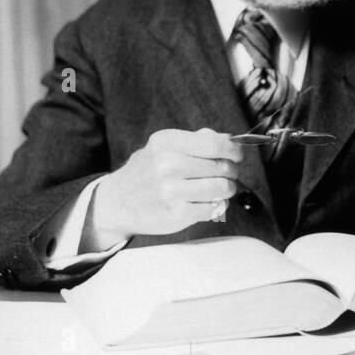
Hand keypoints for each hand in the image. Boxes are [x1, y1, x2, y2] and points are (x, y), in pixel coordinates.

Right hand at [86, 128, 242, 244]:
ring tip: (220, 189)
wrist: (117, 202)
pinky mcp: (176, 214)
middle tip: (228, 174)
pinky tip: (206, 202)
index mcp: (167, 142)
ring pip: (222, 188)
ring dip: (227, 189)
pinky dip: (216, 206)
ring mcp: (171, 191)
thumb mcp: (163, 146)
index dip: (234, 150)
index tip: (237, 155)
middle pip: (222, 167)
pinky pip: (213, 208)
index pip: (215, 144)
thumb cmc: (147, 171)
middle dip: (232, 171)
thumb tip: (229, 141)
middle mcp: (167, 164)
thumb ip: (196, 140)